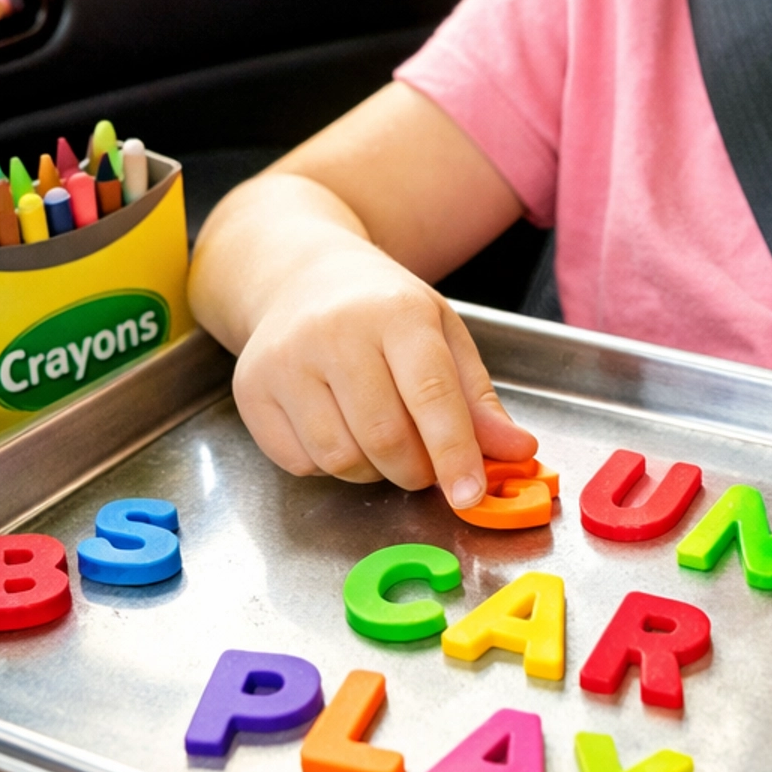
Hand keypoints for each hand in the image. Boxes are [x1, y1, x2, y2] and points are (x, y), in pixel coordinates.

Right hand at [231, 236, 535, 508]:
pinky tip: (337, 429)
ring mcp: (285, 361)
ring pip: (341, 458)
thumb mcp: (442, 336)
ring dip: (373, 470)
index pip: (430, 393)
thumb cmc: (381, 309)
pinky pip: (300, 462)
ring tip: (380, 438)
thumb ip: (478, 400)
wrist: (299, 276)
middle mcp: (334, 332)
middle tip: (426, 463)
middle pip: (384, 437)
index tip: (470, 495)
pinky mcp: (252, 389)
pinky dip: (328, 465)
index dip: (453, 453)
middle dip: (416, 470)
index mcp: (396, 313)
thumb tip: (519, 453)